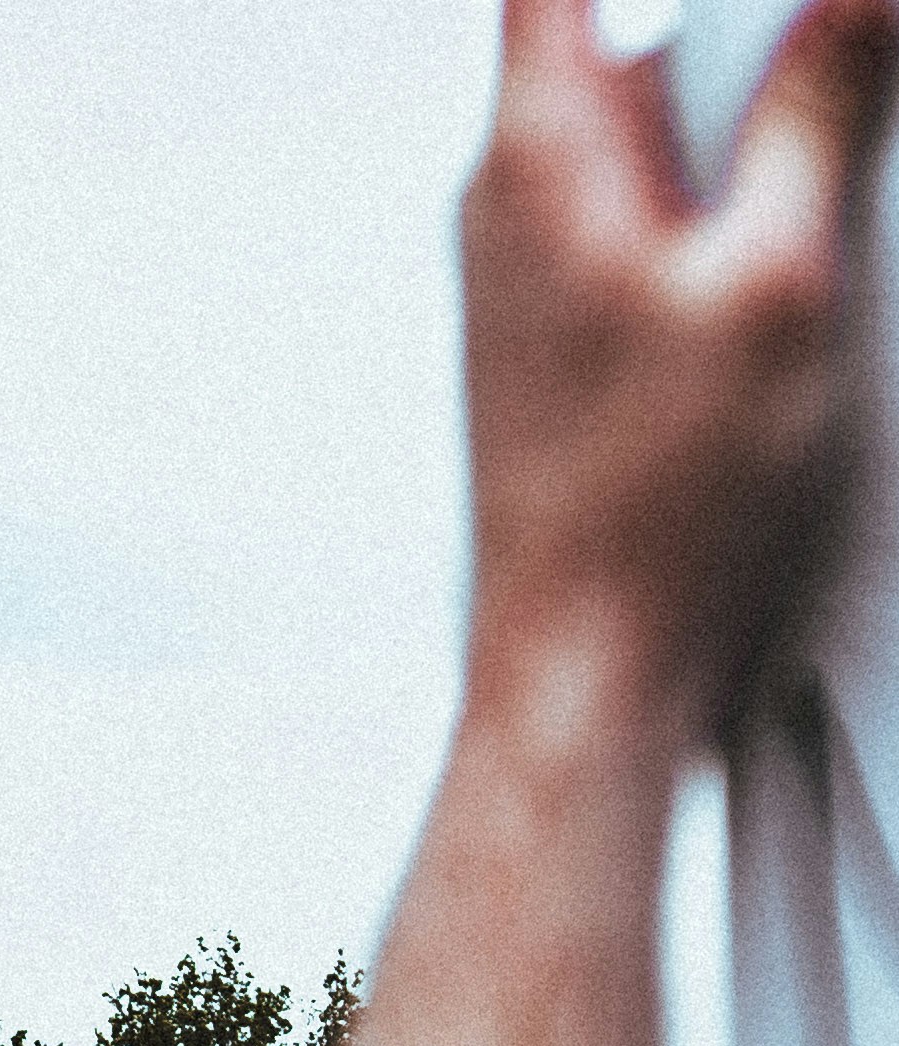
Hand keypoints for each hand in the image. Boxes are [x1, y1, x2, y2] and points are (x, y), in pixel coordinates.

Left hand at [463, 0, 898, 755]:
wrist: (581, 675)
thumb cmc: (656, 509)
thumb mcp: (778, 282)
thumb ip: (817, 112)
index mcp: (537, 150)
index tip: (775, 13)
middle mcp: (509, 198)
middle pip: (632, 42)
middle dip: (747, 53)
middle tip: (839, 79)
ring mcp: (527, 272)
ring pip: (651, 141)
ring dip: (746, 147)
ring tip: (806, 221)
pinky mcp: (560, 338)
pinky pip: (647, 227)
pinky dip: (721, 221)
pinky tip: (778, 284)